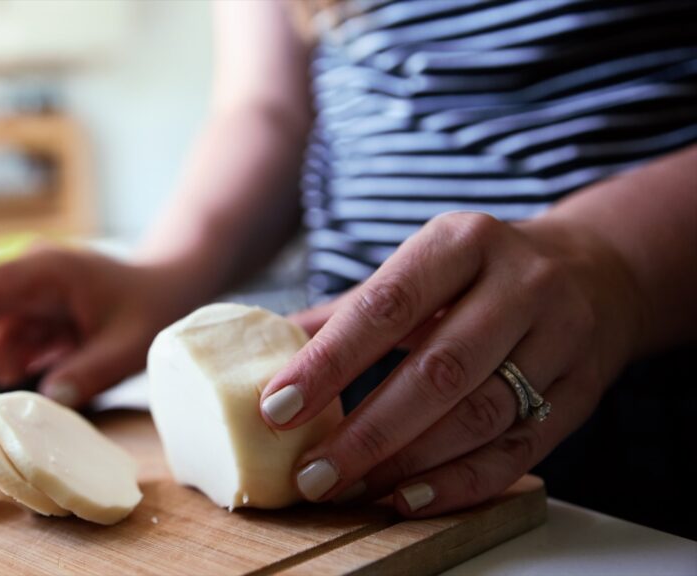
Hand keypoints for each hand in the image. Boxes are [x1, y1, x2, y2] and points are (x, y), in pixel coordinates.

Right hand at [0, 244, 180, 406]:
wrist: (167, 291)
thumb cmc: (152, 309)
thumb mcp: (131, 344)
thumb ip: (94, 370)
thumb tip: (50, 398)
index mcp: (46, 269)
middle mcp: (26, 277)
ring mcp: (26, 298)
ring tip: (9, 397)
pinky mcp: (30, 319)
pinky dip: (2, 369)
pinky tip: (24, 389)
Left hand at [260, 212, 642, 515]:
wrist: (594, 270)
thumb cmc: (482, 273)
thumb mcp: (421, 268)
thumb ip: (351, 311)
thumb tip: (269, 349)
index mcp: (462, 242)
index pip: (386, 307)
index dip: (329, 363)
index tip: (277, 407)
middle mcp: (519, 285)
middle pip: (438, 371)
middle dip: (367, 431)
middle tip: (312, 472)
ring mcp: (560, 338)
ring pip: (480, 416)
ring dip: (407, 463)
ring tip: (350, 489)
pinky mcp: (580, 391)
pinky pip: (519, 450)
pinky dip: (460, 483)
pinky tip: (409, 498)